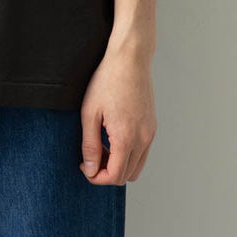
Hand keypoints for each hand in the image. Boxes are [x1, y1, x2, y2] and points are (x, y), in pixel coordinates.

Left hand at [78, 39, 156, 185]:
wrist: (130, 59)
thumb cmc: (107, 81)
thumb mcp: (90, 113)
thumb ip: (89, 145)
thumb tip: (90, 170)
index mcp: (126, 138)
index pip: (115, 176)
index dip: (97, 178)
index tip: (84, 166)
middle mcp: (143, 139)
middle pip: (127, 175)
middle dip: (107, 172)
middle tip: (91, 156)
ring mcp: (150, 133)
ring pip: (137, 167)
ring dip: (119, 164)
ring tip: (102, 145)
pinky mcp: (152, 126)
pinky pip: (142, 152)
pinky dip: (128, 154)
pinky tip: (113, 136)